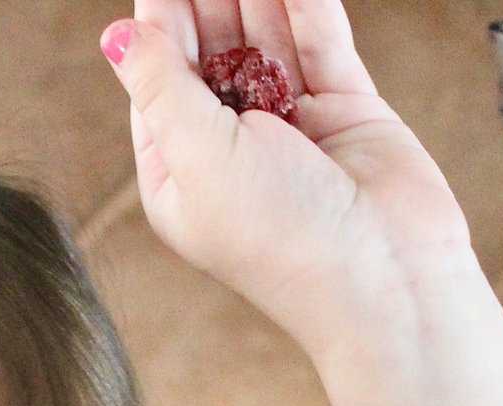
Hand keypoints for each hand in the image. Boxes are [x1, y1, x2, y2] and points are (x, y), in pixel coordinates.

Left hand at [99, 0, 477, 362]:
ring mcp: (291, 127)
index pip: (159, 77)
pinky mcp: (346, 112)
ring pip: (265, 37)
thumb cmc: (286, 243)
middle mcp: (233, 149)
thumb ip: (160, 85)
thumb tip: (116, 34)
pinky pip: (320, 43)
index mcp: (181, 174)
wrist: (387, 282)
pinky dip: (305, 3)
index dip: (159, 17)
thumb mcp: (198, 158)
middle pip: (210, 49)